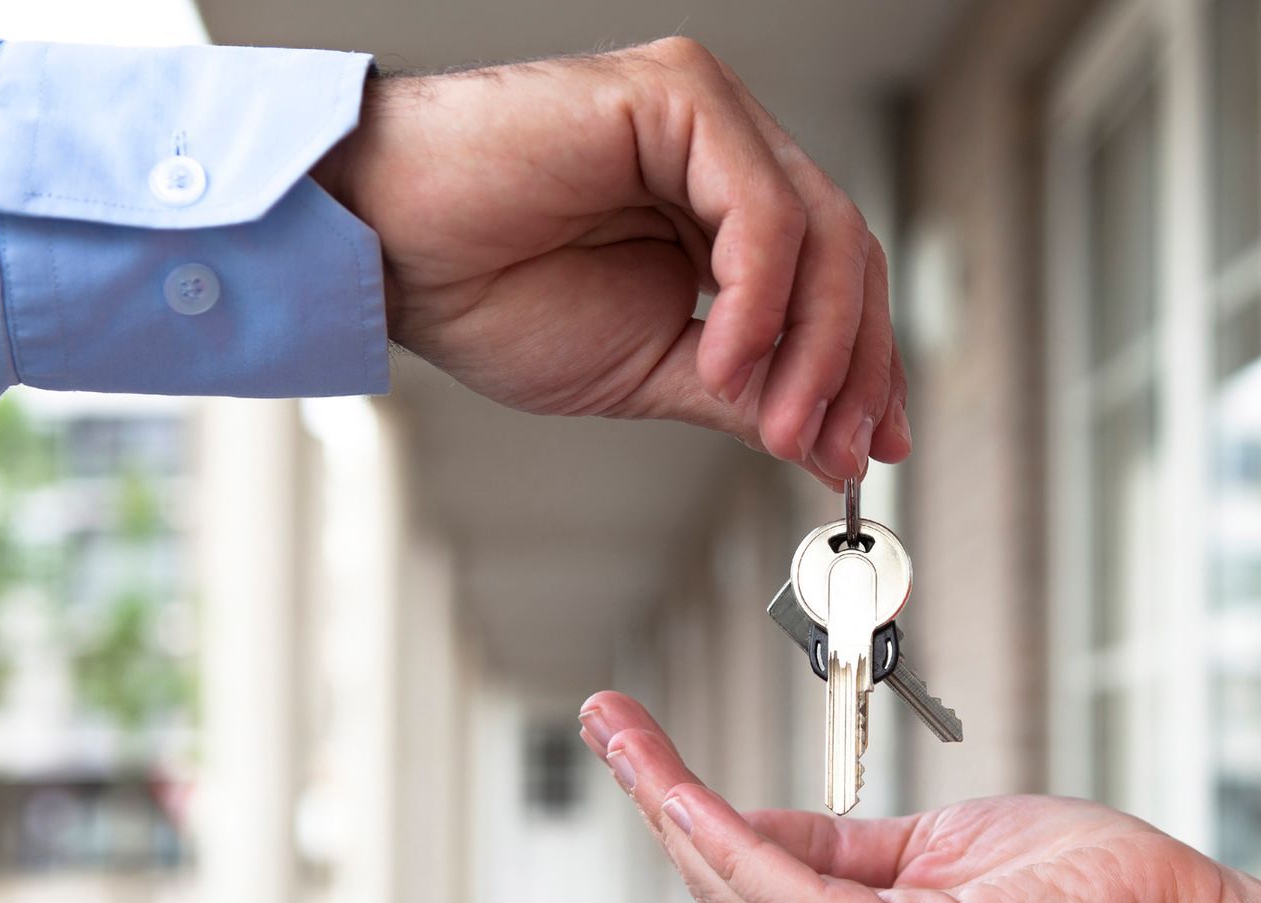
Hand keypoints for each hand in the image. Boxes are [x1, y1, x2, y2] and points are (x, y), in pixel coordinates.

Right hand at [312, 39, 909, 486]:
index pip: (836, 281)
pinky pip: (762, 208)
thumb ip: (742, 393)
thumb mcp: (650, 370)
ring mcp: (707, 118)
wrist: (389, 254)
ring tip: (776, 423)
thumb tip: (825, 437)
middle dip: (853, 367)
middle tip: (832, 449)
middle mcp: (724, 154)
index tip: (871, 446)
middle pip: (849, 255)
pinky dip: (759, 298)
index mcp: (721, 211)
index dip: (865, 367)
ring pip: (824, 231)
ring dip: (814, 346)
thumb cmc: (489, 293)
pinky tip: (724, 359)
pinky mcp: (678, 97)